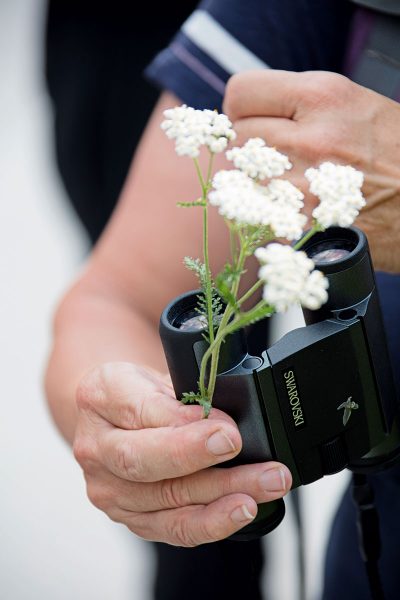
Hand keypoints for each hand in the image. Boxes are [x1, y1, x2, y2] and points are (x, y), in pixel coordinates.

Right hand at [73, 362, 291, 546]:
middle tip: (240, 449)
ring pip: (165, 500)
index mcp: (99, 397)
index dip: (183, 422)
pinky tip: (241, 509)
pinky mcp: (130, 518)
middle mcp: (95, 447)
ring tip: (265, 482)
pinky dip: (212, 521)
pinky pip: (173, 528)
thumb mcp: (157, 374)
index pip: (140, 411)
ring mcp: (109, 488)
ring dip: (221, 495)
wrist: (114, 418)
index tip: (223, 427)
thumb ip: (182, 393)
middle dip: (197, 458)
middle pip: (142, 461)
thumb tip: (220, 417)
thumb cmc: (139, 391)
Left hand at [223, 70, 399, 272]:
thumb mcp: (353, 106)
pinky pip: (258, 216)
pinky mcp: (305, 226)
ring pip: (239, 180)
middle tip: (268, 161)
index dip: (242, 110)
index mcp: (324, 96)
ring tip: (279, 186)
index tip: (253, 122)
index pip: (241, 93)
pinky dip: (265, 215)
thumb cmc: (396, 152)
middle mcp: (310, 137)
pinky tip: (288, 211)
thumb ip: (300, 106)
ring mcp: (305, 186)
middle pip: (236, 139)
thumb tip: (253, 115)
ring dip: (250, 184)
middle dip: (244, 150)